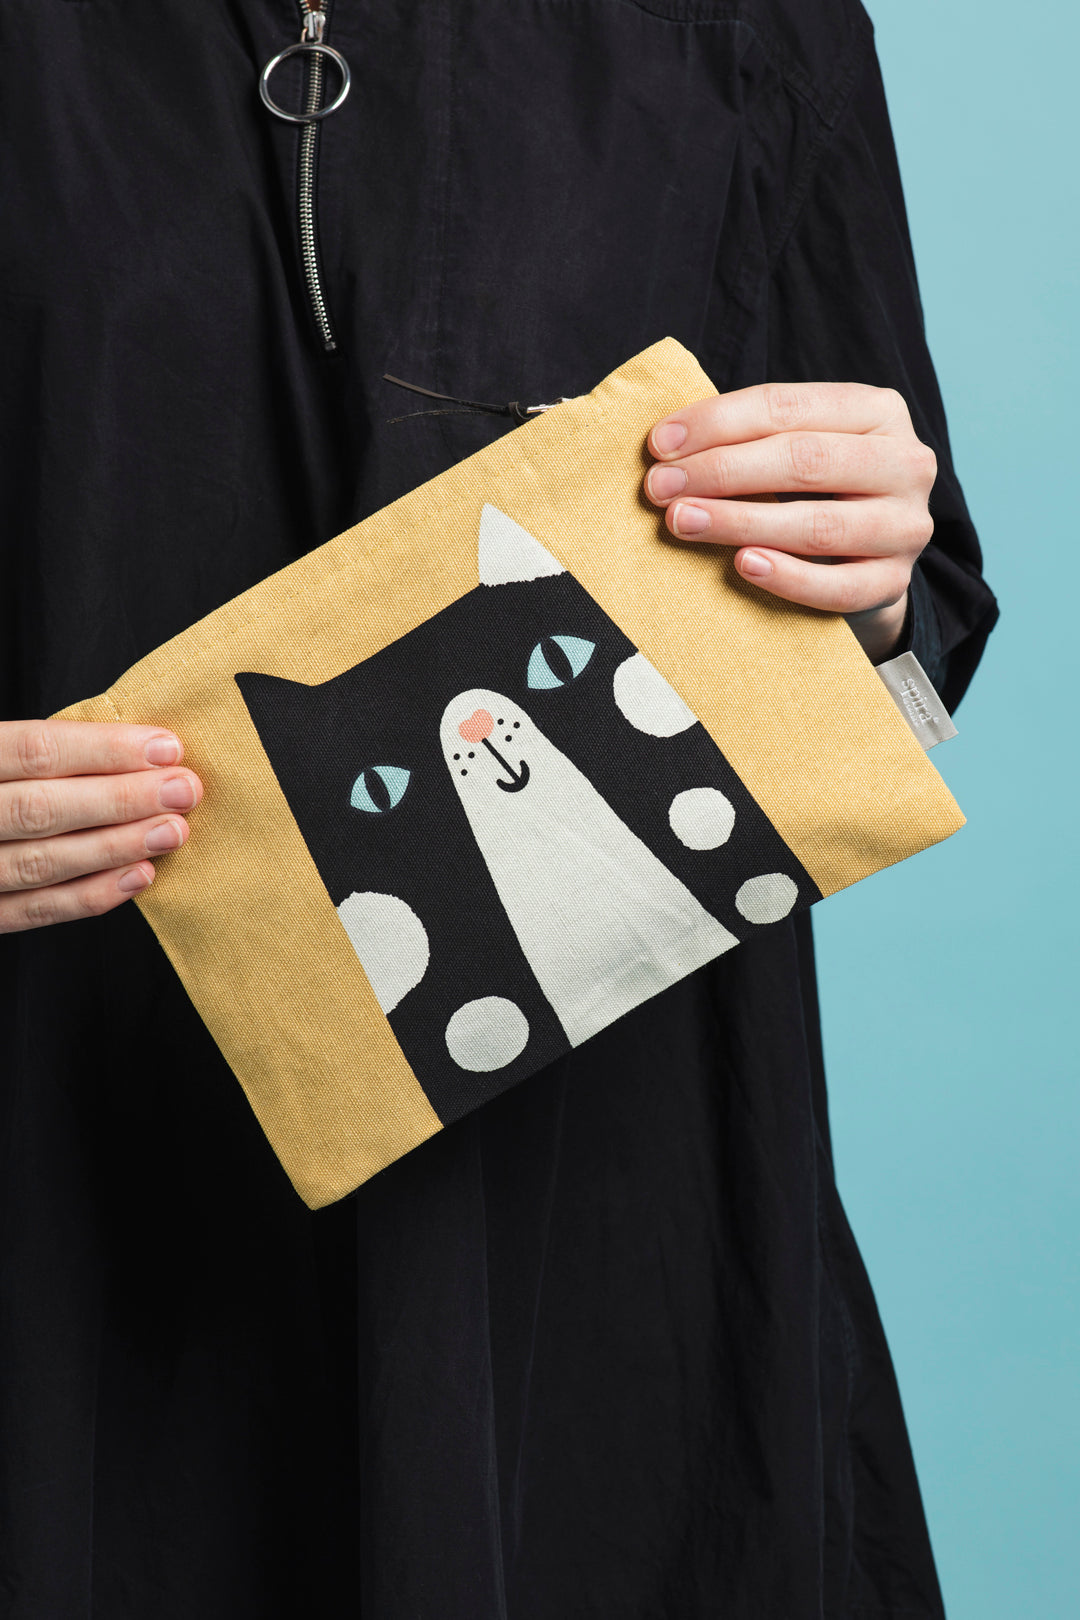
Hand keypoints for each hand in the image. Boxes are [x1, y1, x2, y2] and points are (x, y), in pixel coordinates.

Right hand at [0, 721, 202, 932]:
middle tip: (185, 790)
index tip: (165, 747)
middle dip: (122, 799)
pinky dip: (90, 896)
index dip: (103, 749)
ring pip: (42, 862)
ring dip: (117, 847)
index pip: (34, 750)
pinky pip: (33, 911)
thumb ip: (30, 746)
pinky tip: (139, 876)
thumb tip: (124, 740)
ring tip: (173, 831)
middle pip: (43, 808)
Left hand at [644, 382, 937, 662]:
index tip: (659, 445)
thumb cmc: (814, 492)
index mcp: (877, 410)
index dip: (718, 422)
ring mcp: (906, 526)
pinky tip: (743, 566)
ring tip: (683, 522)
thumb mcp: (795, 448)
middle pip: (805, 460)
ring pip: (818, 525)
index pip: (788, 406)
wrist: (864, 562)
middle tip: (661, 489)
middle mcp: (905, 462)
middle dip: (722, 471)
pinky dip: (787, 578)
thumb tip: (665, 446)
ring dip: (741, 522)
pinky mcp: (894, 582)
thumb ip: (748, 438)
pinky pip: (837, 587)